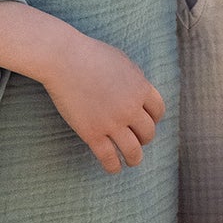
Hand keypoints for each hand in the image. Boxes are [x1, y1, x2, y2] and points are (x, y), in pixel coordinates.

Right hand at [41, 28, 165, 174]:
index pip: (158, 112)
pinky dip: (113, 166)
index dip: (154, 120)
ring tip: (131, 161)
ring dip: (134, 158)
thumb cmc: (90, 54)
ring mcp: (112, 122)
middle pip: (148, 133)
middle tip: (136, 140)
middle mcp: (131, 108)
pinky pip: (109, 157)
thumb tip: (140, 90)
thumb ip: (135, 78)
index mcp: (141, 89)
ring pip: (133, 151)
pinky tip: (113, 169)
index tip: (146, 124)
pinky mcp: (92, 133)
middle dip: (144, 138)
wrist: (64, 59)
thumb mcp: (122, 61)